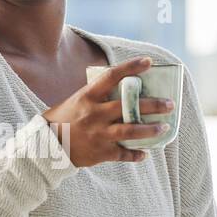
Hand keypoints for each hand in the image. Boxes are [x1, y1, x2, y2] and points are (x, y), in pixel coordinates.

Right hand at [41, 55, 174, 166]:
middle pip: (128, 107)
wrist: (46, 146)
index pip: (112, 77)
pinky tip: (145, 153)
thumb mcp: (76, 101)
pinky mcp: (100, 152)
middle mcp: (94, 114)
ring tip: (164, 127)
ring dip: (150, 130)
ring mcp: (98, 134)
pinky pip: (123, 154)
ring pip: (130, 131)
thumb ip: (97, 95)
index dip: (131, 67)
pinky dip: (135, 154)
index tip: (148, 62)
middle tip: (170, 104)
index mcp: (88, 97)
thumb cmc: (63, 119)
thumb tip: (121, 86)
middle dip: (152, 105)